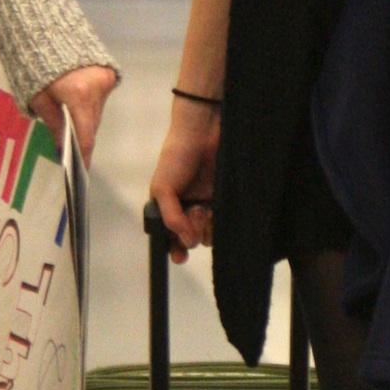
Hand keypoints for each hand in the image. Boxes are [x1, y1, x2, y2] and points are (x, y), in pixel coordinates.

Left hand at [30, 64, 117, 165]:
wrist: (41, 26)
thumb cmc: (31, 60)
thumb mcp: (35, 97)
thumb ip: (53, 122)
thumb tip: (62, 147)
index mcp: (79, 94)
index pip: (85, 134)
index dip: (83, 155)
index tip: (80, 171)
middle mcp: (98, 88)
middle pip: (92, 123)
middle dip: (81, 137)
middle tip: (70, 150)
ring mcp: (106, 78)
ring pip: (97, 110)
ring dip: (84, 120)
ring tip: (71, 127)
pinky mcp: (109, 71)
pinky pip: (100, 97)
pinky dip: (89, 105)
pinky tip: (76, 107)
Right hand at [151, 101, 220, 262]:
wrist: (202, 133)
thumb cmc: (176, 157)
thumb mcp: (163, 189)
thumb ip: (170, 217)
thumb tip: (185, 241)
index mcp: (170, 208)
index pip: (171, 237)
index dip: (175, 249)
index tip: (180, 257)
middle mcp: (189, 209)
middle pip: (191, 238)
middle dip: (190, 233)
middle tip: (194, 214)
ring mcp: (209, 204)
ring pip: (209, 234)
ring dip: (206, 228)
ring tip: (204, 209)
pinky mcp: (226, 199)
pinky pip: (226, 222)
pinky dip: (220, 222)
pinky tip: (215, 211)